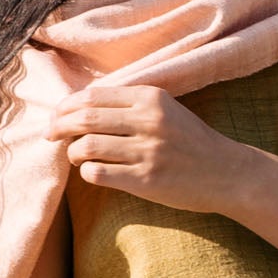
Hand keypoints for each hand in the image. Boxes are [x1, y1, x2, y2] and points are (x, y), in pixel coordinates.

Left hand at [48, 84, 255, 213]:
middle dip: (59, 126)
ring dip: (73, 152)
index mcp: (151, 98)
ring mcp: (147, 152)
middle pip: (85, 118)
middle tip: (49, 135)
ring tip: (75, 156)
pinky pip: (99, 173)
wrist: (227, 172)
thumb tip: (80, 108)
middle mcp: (149, 121)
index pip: (93, 96)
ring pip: (87, 146)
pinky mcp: (146, 181)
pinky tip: (91, 172)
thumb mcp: (165, 110)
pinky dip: (87, 172)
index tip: (56, 116)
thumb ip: (130, 105)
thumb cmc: (191, 142)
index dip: (67, 106)